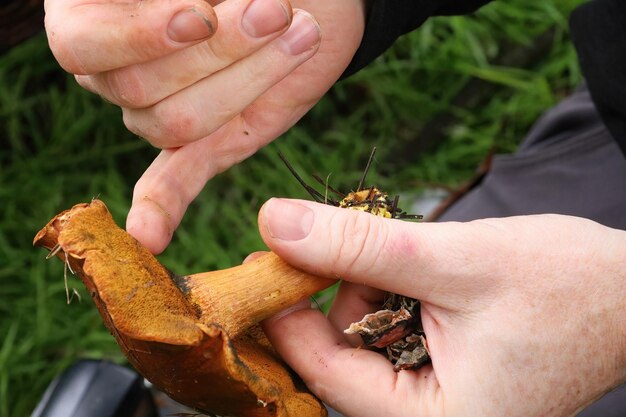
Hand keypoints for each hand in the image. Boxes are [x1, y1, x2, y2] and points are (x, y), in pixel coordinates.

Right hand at [45, 0, 366, 252]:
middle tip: (276, 11)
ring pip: (175, 125)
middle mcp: (118, 67)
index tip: (201, 18)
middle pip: (139, 91)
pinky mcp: (210, 142)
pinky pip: (174, 179)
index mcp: (98, 14)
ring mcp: (162, 108)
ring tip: (299, 33)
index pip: (85, 44)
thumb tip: (185, 22)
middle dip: (218, 55)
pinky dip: (162, 207)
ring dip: (245, 83)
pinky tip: (150, 236)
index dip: (140, 37)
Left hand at [258, 198, 625, 416]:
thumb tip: (276, 221)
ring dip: (361, 287)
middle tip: (323, 240)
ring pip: (361, 339)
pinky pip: (388, 332)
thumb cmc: (567, 285)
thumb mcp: (454, 259)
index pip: (327, 372)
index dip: (287, 311)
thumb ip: (360, 245)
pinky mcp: (439, 371)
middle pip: (339, 357)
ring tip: (397, 252)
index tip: (262, 258)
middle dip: (331, 293)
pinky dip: (384, 292)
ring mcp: (434, 398)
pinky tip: (407, 268)